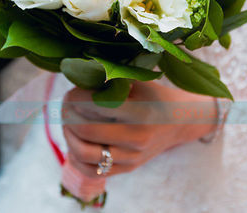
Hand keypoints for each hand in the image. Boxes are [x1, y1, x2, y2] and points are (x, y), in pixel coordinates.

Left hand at [62, 81, 215, 177]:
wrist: (182, 121)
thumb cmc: (156, 95)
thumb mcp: (139, 80)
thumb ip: (111, 78)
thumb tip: (78, 74)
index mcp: (139, 113)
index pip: (95, 106)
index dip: (75, 97)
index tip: (72, 90)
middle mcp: (136, 139)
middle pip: (85, 130)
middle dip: (67, 115)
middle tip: (65, 104)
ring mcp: (131, 158)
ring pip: (84, 154)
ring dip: (68, 136)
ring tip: (68, 122)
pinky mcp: (126, 169)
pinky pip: (91, 171)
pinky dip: (76, 157)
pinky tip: (76, 141)